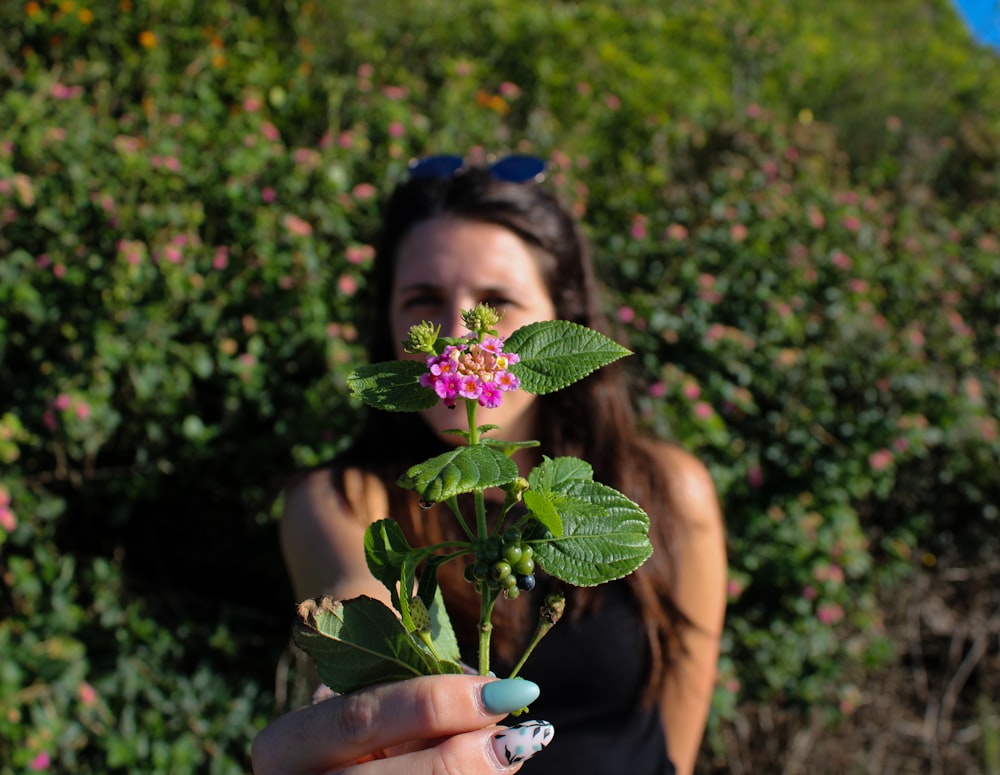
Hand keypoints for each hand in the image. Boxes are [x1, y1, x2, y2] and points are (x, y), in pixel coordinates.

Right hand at [251, 674, 553, 773]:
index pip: (358, 719)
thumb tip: (494, 693)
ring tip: (514, 751)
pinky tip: (493, 771)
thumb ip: (421, 692)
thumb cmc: (363, 711)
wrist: (326, 761)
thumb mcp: (374, 693)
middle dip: (457, 760)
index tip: (498, 688)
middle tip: (517, 737)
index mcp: (285, 746)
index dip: (432, 703)